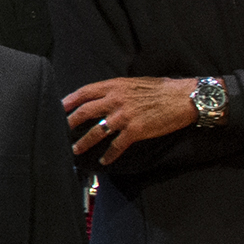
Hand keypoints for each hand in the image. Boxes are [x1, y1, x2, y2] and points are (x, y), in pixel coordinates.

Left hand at [62, 77, 196, 161]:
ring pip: (97, 131)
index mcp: (115, 86)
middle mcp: (116, 100)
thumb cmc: (162, 89)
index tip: (59, 107)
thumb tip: (103, 96)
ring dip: (84, 142)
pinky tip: (104, 160)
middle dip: (70, 122)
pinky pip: (117, 145)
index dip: (69, 100)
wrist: (184, 98)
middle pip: (85, 112)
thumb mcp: (135, 82)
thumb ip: (117, 89)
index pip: (85, 92)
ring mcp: (125, 116)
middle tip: (60, 130)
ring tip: (75, 150)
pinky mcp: (135, 130)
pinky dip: (109, 155)